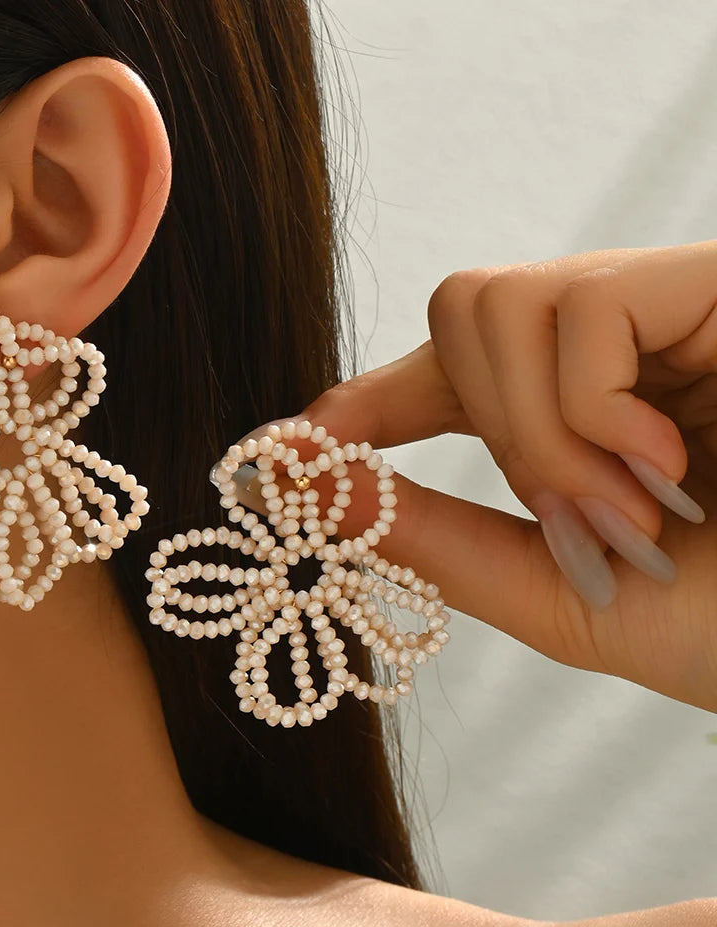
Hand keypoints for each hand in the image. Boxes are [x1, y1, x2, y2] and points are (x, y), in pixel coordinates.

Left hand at [236, 242, 716, 712]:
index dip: (370, 398)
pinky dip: (587, 410)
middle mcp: (627, 345)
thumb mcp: (550, 591)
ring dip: (534, 431)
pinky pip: (579, 307)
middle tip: (569, 514)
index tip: (288, 447)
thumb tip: (297, 481)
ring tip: (626, 500)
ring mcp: (673, 303)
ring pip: (494, 301)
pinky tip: (661, 460)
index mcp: (590, 414)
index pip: (454, 371)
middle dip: (478, 426)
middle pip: (459, 310)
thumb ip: (429, 538)